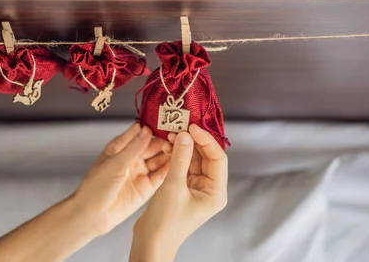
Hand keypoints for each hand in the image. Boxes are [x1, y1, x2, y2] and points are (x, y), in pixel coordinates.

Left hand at [71, 124, 170, 235]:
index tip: (168, 120)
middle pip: (153, 146)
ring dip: (169, 153)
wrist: (92, 215)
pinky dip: (170, 169)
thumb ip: (133, 147)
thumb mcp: (115, 163)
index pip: (140, 133)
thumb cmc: (96, 187)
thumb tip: (146, 129)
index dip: (153, 127)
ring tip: (182, 147)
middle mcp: (132, 158)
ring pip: (159, 160)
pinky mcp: (147, 187)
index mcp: (121, 148)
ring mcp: (140, 172)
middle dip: (165, 140)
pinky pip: (161, 176)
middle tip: (180, 135)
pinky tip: (179, 163)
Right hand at [130, 125, 227, 260]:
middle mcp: (210, 189)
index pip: (217, 158)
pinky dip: (177, 155)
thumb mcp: (173, 186)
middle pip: (206, 156)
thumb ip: (180, 158)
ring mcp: (197, 188)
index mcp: (216, 192)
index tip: (192, 127)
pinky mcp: (184, 187)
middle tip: (179, 126)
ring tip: (170, 134)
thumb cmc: (165, 222)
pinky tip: (168, 146)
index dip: (206, 140)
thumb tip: (185, 134)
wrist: (151, 243)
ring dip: (184, 146)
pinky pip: (184, 166)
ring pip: (194, 159)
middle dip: (193, 141)